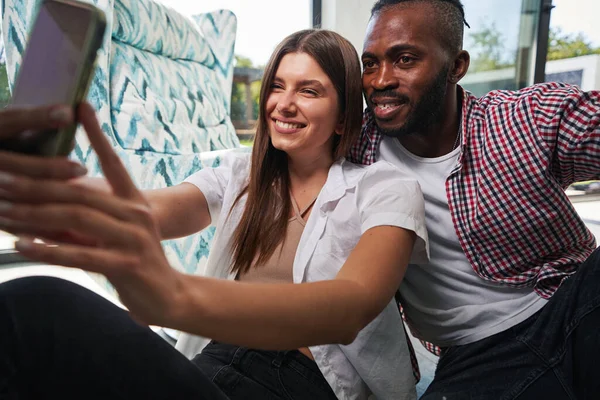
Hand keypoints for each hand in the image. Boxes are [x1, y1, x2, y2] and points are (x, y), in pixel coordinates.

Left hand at [0, 103, 185, 326]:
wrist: (168, 297)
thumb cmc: (136, 263)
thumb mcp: (117, 235)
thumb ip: (89, 219)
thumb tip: (45, 207)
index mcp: (134, 203)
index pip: (114, 162)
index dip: (98, 134)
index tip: (81, 105)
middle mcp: (135, 214)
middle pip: (80, 193)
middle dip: (35, 185)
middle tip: (0, 178)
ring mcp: (133, 239)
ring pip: (77, 219)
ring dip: (34, 215)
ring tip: (1, 211)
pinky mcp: (127, 264)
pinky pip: (81, 255)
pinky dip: (49, 250)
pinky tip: (22, 246)